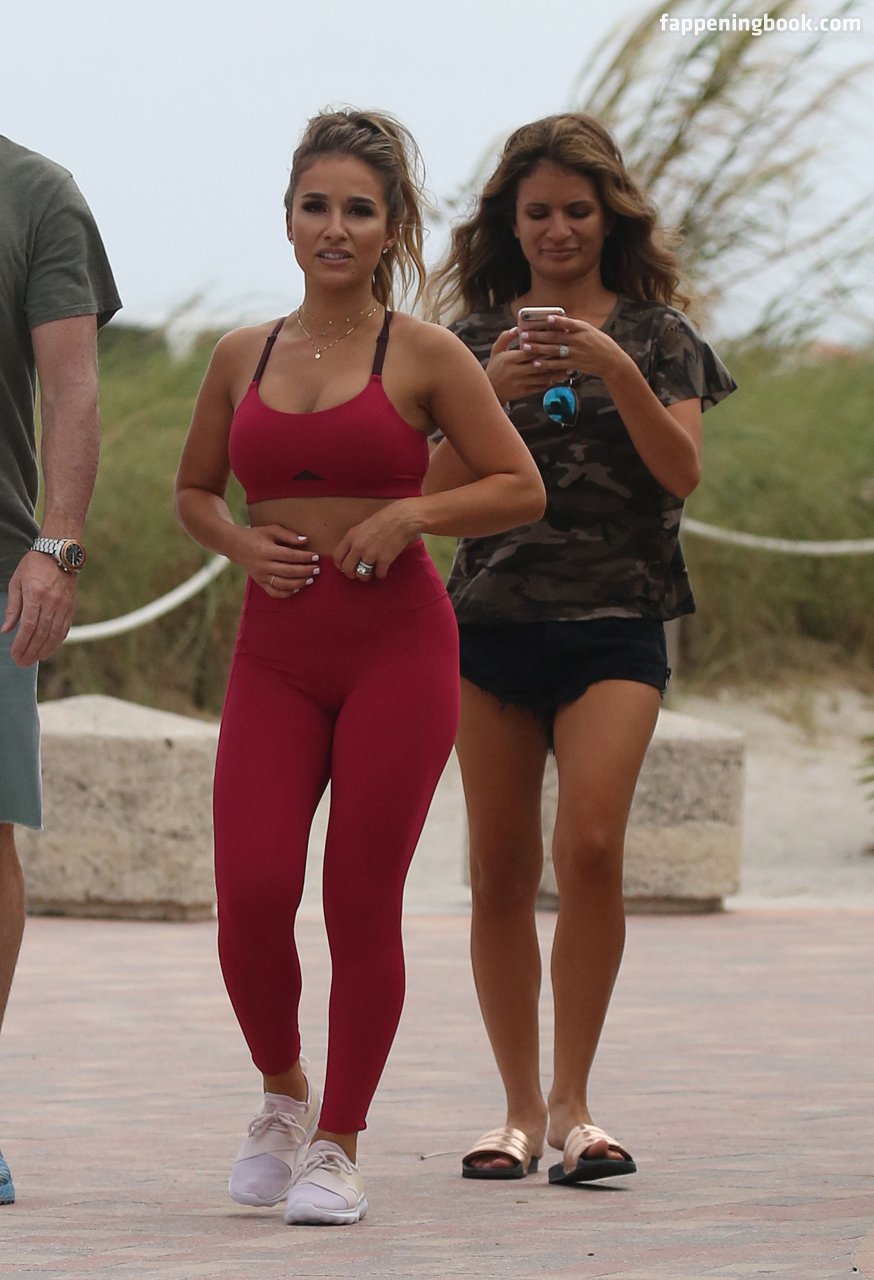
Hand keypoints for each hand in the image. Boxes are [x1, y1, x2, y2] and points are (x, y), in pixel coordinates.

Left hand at [1, 552, 78, 666]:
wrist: (59, 553)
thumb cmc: (34, 565)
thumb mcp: (17, 582)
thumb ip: (13, 607)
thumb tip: (6, 630)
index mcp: (36, 594)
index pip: (29, 625)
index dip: (22, 643)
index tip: (15, 654)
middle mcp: (52, 602)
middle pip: (42, 634)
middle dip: (31, 651)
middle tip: (22, 663)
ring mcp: (63, 605)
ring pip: (54, 634)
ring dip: (44, 650)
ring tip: (34, 660)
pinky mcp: (70, 607)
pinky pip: (64, 629)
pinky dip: (56, 642)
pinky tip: (48, 650)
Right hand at [230, 524, 319, 596]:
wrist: (236, 545)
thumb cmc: (257, 535)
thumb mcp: (271, 530)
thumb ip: (288, 535)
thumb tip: (305, 541)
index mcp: (266, 551)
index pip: (290, 556)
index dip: (304, 557)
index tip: (316, 556)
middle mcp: (263, 566)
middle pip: (289, 571)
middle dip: (305, 571)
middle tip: (317, 569)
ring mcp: (261, 576)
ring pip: (283, 584)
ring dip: (300, 583)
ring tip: (311, 579)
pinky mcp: (260, 583)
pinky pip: (274, 592)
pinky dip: (287, 593)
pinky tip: (297, 588)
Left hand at [333, 501, 421, 580]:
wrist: (401, 519)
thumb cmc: (384, 519)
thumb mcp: (362, 526)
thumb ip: (355, 539)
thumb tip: (351, 553)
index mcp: (351, 536)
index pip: (337, 556)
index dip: (339, 564)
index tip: (344, 567)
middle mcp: (358, 547)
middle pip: (347, 568)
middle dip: (351, 573)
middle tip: (356, 573)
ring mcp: (371, 554)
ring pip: (362, 574)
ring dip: (365, 576)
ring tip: (370, 573)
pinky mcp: (384, 560)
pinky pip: (379, 574)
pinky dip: (381, 574)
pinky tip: (383, 569)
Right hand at [485, 327, 571, 402]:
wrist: (491, 390)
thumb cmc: (494, 368)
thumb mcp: (496, 350)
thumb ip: (506, 337)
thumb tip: (517, 328)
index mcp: (510, 359)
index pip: (530, 352)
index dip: (543, 347)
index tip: (554, 341)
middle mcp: (516, 371)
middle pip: (539, 364)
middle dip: (553, 360)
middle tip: (566, 355)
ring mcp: (521, 382)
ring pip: (542, 377)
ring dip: (556, 373)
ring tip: (568, 368)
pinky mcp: (524, 392)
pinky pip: (540, 387)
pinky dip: (550, 382)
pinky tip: (558, 378)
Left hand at [520, 314, 629, 382]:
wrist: (611, 361)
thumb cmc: (599, 343)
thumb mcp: (589, 330)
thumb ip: (573, 327)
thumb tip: (556, 321)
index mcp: (583, 328)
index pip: (568, 323)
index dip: (557, 321)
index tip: (546, 318)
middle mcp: (579, 340)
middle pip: (555, 337)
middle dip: (538, 335)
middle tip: (524, 334)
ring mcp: (576, 353)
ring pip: (554, 350)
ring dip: (538, 348)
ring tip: (526, 347)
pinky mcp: (574, 364)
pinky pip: (558, 364)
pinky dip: (546, 363)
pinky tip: (536, 362)